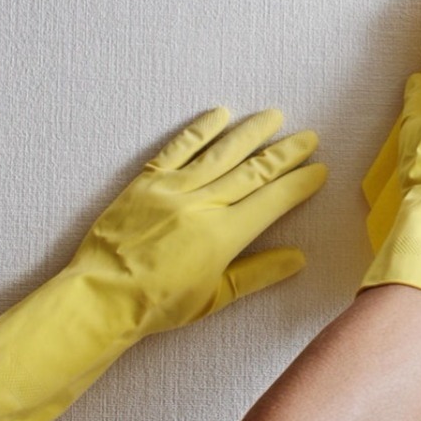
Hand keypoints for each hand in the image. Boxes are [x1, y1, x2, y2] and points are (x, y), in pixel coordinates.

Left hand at [0, 108, 326, 420]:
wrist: (103, 296)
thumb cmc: (158, 305)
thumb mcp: (214, 297)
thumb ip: (257, 274)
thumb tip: (297, 259)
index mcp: (224, 236)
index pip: (272, 201)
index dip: (298, 184)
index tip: (318, 170)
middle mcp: (203, 204)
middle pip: (253, 171)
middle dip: (284, 152)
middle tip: (308, 137)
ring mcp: (174, 189)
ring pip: (221, 152)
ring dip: (251, 132)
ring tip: (274, 117)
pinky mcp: (147, 181)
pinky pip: (179, 148)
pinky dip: (200, 130)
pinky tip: (219, 115)